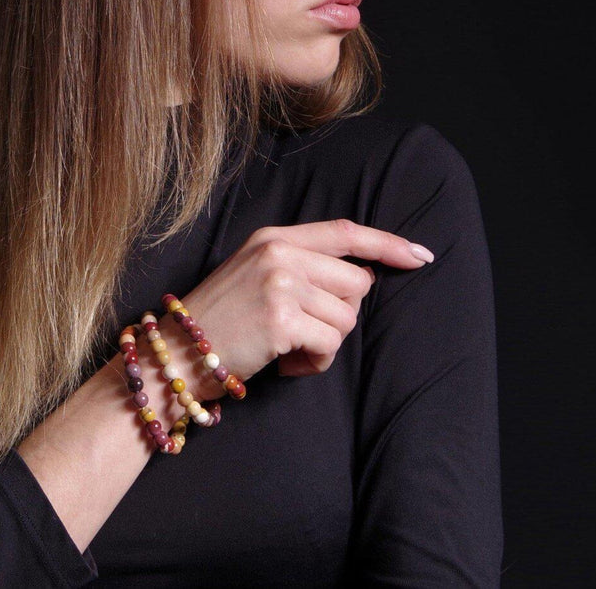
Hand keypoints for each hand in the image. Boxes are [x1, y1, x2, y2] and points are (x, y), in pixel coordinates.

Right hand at [157, 219, 433, 396]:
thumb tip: (362, 278)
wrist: (175, 353)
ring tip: (289, 350)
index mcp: (274, 237)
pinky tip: (286, 363)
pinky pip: (330, 344)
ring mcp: (279, 284)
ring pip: (347, 318)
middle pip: (357, 283)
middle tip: (305, 331)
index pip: (345, 232)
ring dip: (326, 344)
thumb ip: (301, 265)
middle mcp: (279, 253)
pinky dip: (316, 362)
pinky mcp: (281, 320)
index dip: (387, 244)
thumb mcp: (254, 274)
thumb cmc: (219, 320)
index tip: (420, 256)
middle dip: (341, 315)